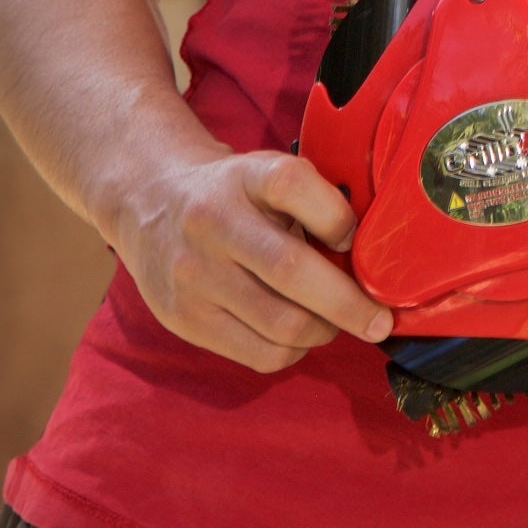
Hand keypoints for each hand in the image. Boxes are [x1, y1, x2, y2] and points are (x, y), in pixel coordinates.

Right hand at [106, 147, 392, 372]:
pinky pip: (258, 354)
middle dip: (349, 304)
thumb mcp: (269, 173)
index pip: (294, 185)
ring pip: (279, 324)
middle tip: (379, 320)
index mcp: (245, 176)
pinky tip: (297, 334)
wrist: (148, 202)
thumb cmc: (233, 193)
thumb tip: (371, 256)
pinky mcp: (183, 318)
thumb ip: (316, 202)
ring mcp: (193, 274)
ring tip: (332, 323)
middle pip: (292, 270)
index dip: (336, 217)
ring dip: (322, 331)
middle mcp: (213, 222)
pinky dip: (291, 351)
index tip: (356, 240)